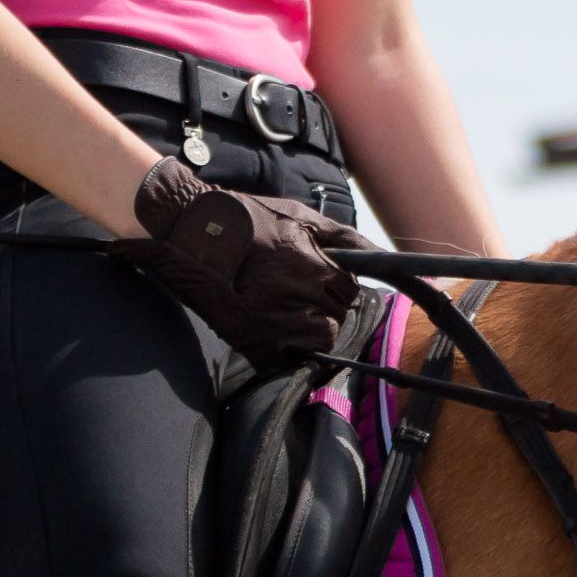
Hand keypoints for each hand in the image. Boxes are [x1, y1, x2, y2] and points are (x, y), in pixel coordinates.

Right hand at [118, 154, 356, 356]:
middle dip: (321, 307)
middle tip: (290, 291)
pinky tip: (270, 328)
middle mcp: (300, 296)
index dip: (334, 287)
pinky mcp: (252, 342)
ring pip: (318, 339)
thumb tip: (387, 253)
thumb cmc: (247, 218)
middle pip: (336, 317)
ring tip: (278, 307)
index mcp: (314, 267)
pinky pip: (290, 360)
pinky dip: (286, 351)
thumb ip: (346, 237)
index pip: (348, 291)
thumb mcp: (300, 217)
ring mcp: (276, 322)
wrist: (189, 227)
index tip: (315, 281)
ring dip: (307, 329)